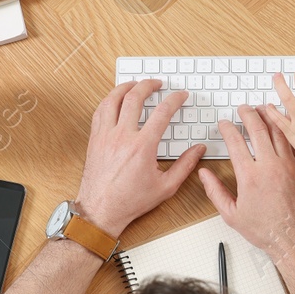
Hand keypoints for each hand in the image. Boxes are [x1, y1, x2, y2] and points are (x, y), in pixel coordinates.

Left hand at [76, 80, 203, 235]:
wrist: (101, 210)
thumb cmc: (131, 201)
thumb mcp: (166, 186)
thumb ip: (185, 165)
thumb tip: (198, 150)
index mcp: (142, 146)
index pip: (162, 112)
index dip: (175, 100)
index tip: (181, 96)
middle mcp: (122, 136)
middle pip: (135, 97)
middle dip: (148, 85)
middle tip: (157, 83)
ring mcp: (106, 136)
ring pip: (113, 99)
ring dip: (125, 87)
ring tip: (134, 84)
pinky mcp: (95, 139)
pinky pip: (100, 111)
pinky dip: (109, 100)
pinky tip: (115, 99)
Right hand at [199, 105, 294, 263]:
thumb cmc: (266, 231)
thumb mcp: (232, 215)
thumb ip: (215, 192)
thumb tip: (203, 174)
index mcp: (250, 176)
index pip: (235, 142)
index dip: (227, 128)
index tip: (224, 124)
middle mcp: (270, 166)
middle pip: (257, 129)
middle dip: (248, 115)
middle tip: (244, 109)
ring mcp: (290, 166)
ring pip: (279, 132)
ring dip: (269, 117)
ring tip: (263, 109)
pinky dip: (289, 131)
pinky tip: (285, 125)